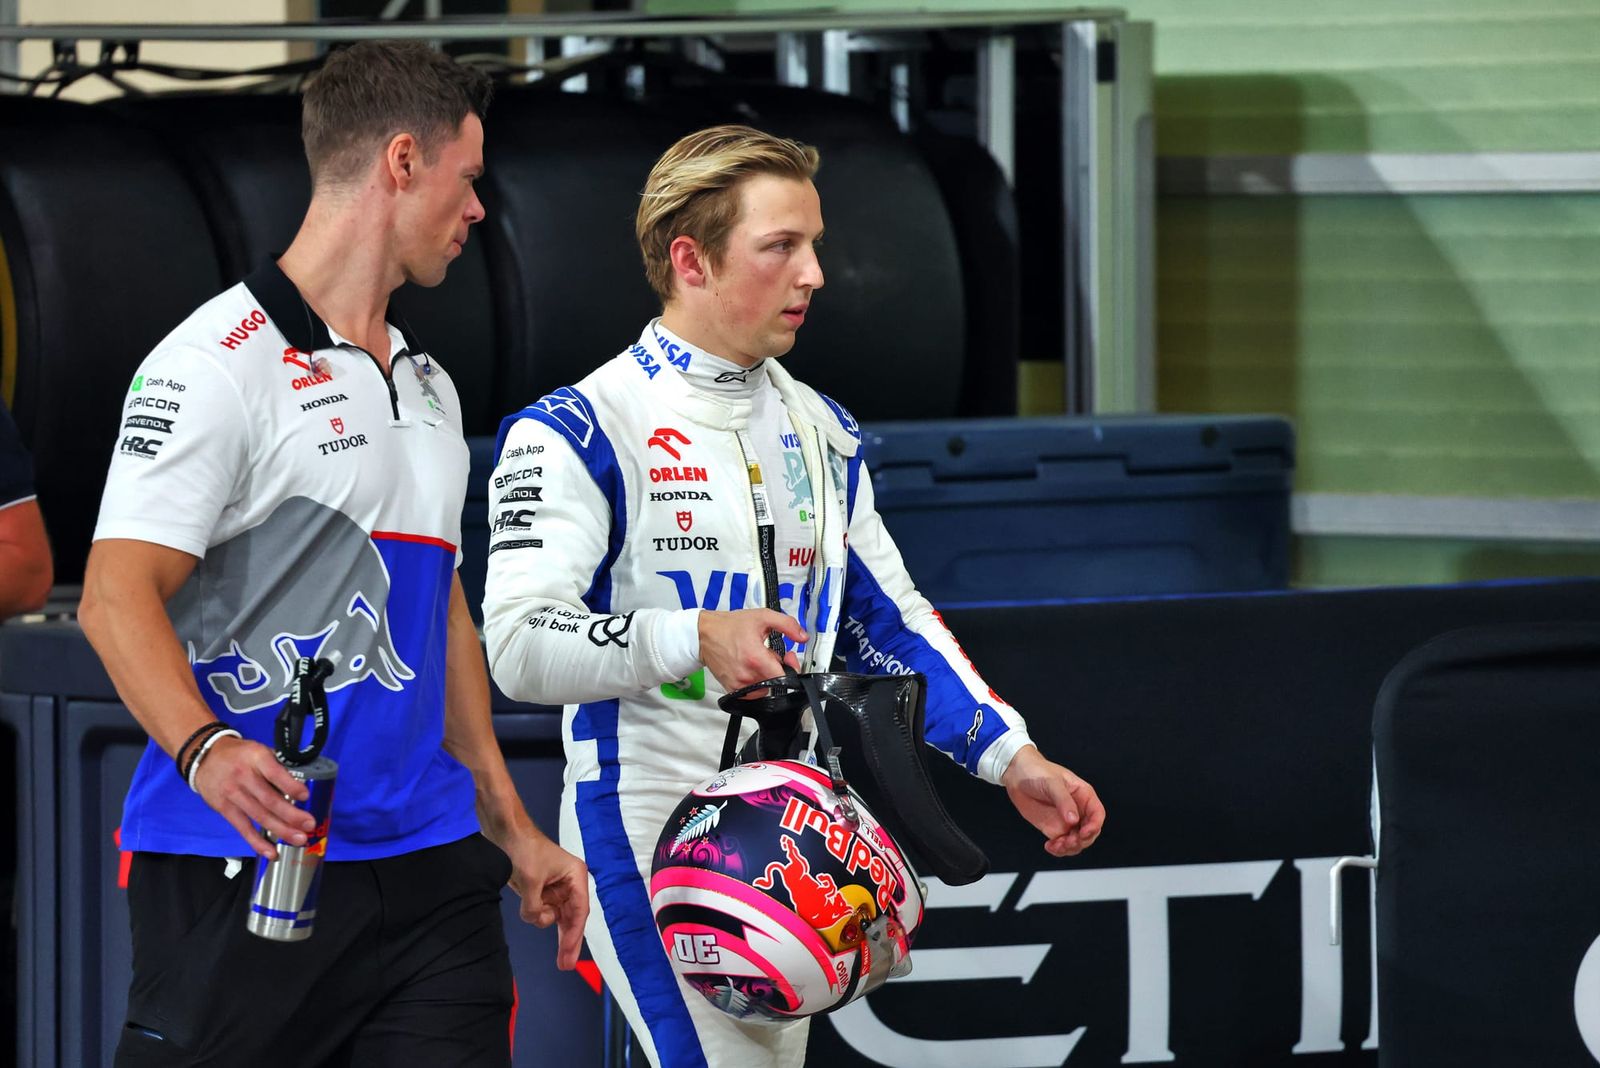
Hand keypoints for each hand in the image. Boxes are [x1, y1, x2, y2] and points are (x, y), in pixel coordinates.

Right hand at [191, 735, 314, 860]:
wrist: (204, 758)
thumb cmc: (239, 755)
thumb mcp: (259, 750)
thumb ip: (278, 764)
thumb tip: (303, 781)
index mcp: (256, 758)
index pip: (275, 773)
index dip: (291, 786)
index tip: (305, 796)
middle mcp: (243, 776)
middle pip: (269, 800)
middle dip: (291, 815)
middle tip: (309, 825)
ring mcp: (232, 794)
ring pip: (259, 816)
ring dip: (281, 830)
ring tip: (299, 839)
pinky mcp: (225, 809)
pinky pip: (243, 828)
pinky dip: (258, 842)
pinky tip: (272, 851)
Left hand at [502, 832, 589, 969]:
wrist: (505, 830)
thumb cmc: (524, 848)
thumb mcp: (530, 881)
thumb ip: (534, 907)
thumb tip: (536, 919)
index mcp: (575, 876)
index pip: (579, 911)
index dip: (574, 935)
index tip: (568, 955)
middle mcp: (570, 883)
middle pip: (571, 918)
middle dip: (567, 941)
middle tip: (565, 965)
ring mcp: (555, 887)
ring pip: (555, 916)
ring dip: (543, 919)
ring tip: (532, 906)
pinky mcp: (542, 890)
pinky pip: (542, 911)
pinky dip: (535, 914)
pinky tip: (529, 906)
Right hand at [698, 608, 805, 693]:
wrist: (704, 635)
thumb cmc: (729, 627)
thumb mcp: (762, 617)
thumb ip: (787, 624)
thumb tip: (803, 637)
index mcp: (755, 657)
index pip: (783, 676)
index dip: (791, 666)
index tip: (788, 657)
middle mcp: (747, 674)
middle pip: (776, 681)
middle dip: (778, 667)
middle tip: (770, 654)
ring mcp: (739, 684)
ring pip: (766, 687)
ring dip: (767, 675)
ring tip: (757, 660)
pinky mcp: (733, 690)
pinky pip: (754, 693)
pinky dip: (756, 682)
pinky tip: (750, 669)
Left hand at [1000, 745, 1104, 856]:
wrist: (1016, 775)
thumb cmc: (1037, 771)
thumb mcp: (1052, 782)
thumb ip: (1064, 801)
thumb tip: (1073, 819)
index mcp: (1083, 795)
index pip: (1097, 814)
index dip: (1094, 826)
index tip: (1084, 833)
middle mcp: (1077, 810)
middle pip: (1090, 832)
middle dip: (1081, 840)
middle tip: (1068, 841)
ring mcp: (1066, 821)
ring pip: (1077, 841)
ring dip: (1070, 848)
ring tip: (1057, 845)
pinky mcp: (1053, 828)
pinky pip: (1062, 844)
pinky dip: (1059, 850)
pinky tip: (1050, 846)